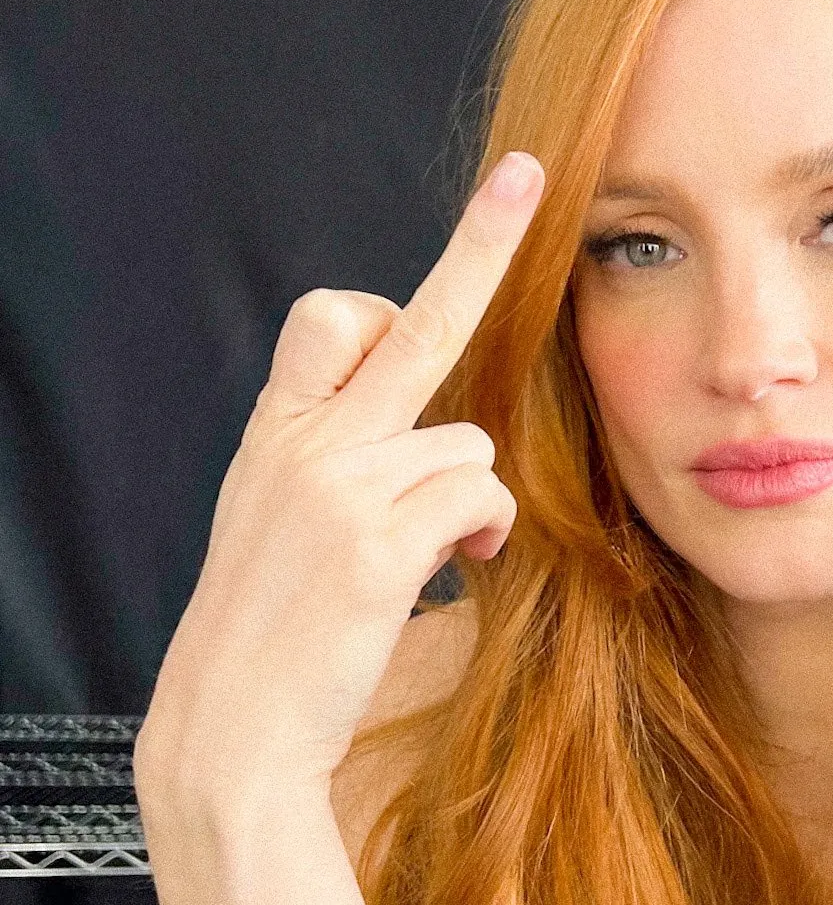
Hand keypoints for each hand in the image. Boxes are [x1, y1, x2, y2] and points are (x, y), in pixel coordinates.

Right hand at [136, 151, 544, 800]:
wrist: (233, 729)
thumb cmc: (275, 636)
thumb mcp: (282, 526)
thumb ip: (340, 463)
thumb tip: (445, 442)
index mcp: (278, 434)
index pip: (327, 322)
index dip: (383, 303)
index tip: (435, 272)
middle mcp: (306, 444)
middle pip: (410, 323)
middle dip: (479, 245)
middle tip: (527, 175)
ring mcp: (339, 488)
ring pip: (469, 440)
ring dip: (472, 495)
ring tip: (434, 553)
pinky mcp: (376, 541)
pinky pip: (477, 496)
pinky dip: (486, 531)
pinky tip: (458, 566)